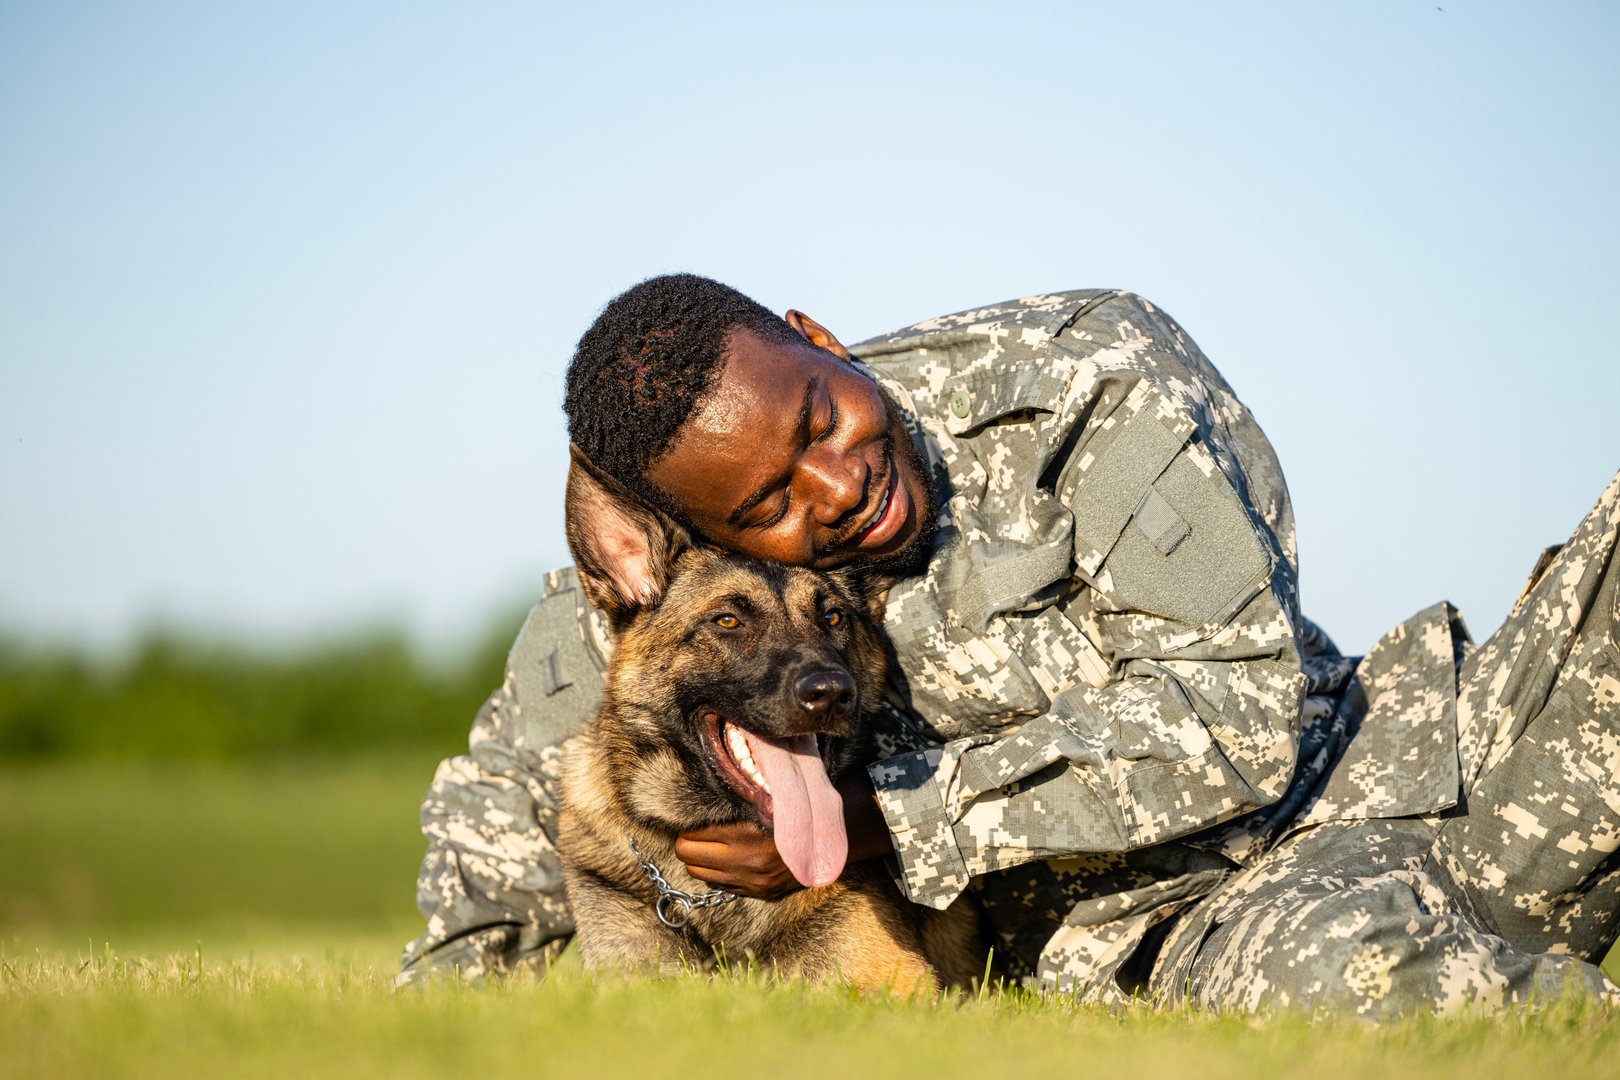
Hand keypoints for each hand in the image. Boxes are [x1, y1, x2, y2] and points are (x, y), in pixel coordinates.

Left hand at [674, 772, 892, 899]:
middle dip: (687, 842)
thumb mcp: (769, 796)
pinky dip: (718, 873)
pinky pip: (720, 886)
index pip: (693, 835)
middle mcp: (746, 863)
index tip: (690, 816)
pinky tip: (727, 859)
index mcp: (747, 835)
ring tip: (709, 845)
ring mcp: (752, 882)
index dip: (688, 824)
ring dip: (700, 859)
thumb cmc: (796, 810)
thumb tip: (702, 781)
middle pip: (689, 856)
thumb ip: (740, 793)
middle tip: (692, 831)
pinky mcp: (759, 893)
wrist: (833, 841)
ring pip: (700, 874)